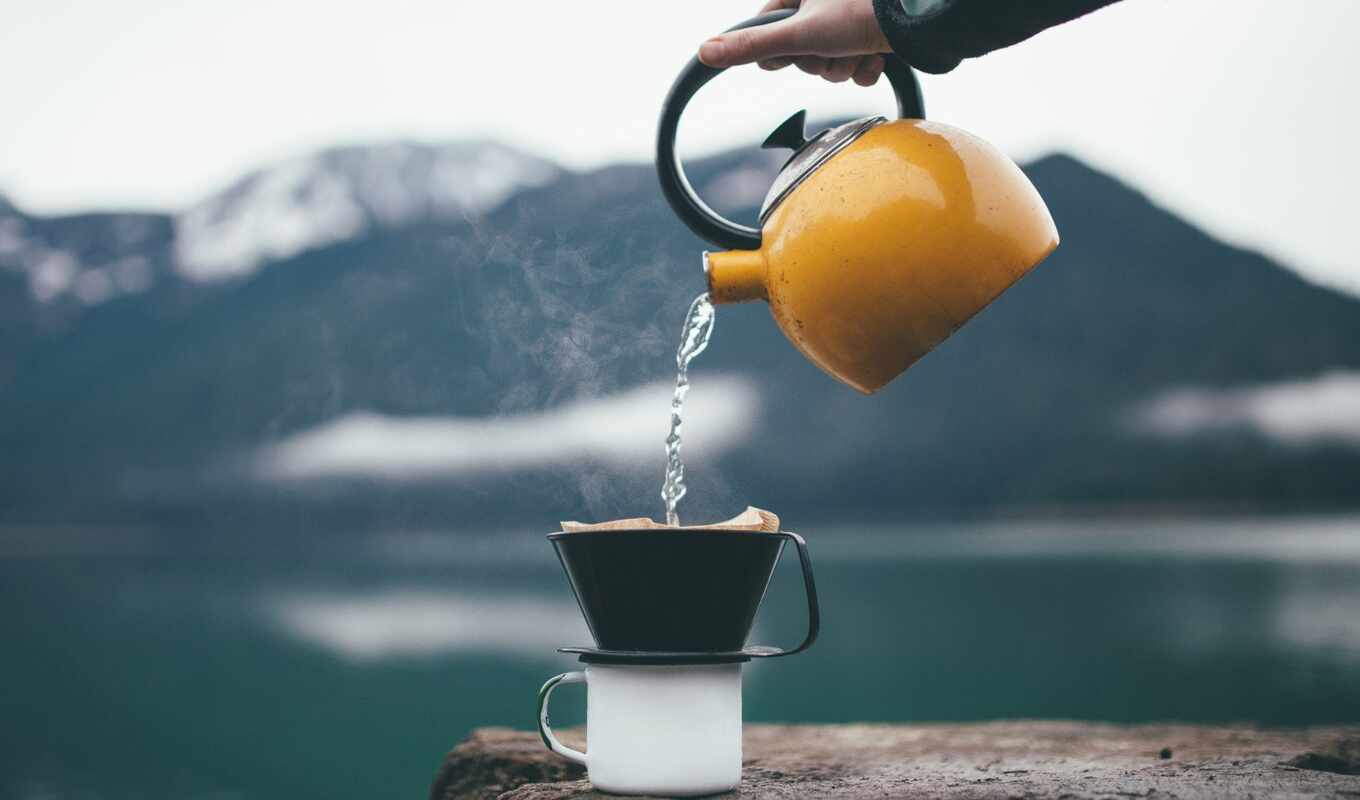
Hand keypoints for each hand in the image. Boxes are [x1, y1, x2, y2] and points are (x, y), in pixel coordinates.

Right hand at [698, 0, 890, 85]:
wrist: (915, 19)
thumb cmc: (860, 13)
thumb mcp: (798, 34)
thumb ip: (752, 46)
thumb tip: (705, 53)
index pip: (768, 31)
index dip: (782, 51)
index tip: (799, 49)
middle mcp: (821, 3)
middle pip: (800, 52)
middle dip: (819, 61)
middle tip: (834, 49)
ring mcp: (847, 19)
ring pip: (829, 62)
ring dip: (844, 66)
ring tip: (859, 50)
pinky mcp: (871, 34)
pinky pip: (856, 65)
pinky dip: (865, 67)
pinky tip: (876, 55)